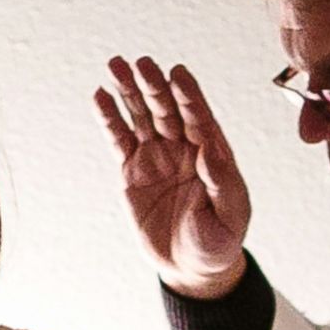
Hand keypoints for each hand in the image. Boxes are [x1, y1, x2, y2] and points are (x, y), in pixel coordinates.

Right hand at [95, 56, 250, 299]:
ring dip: (128, 90)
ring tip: (115, 65)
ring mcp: (156, 156)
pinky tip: (99, 96)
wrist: (190, 267)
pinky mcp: (132, 170)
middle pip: (166, 109)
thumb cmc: (218, 241)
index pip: (199, 116)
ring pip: (140, 116)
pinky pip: (118, 140)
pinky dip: (109, 118)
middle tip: (140, 63)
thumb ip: (222, 182)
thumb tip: (210, 150)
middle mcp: (183, 146)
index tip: (176, 73)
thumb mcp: (230, 216)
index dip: (188, 94)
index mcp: (211, 152)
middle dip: (153, 86)